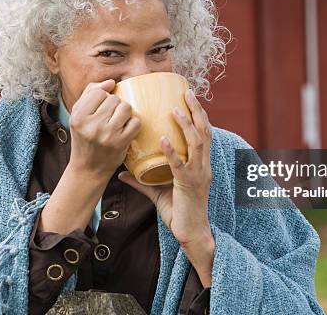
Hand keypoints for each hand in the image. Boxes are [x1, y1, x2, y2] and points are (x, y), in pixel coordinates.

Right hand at [68, 79, 140, 179]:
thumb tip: (111, 82)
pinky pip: (136, 122)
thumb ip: (90, 93)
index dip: (103, 97)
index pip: (99, 92)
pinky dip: (133, 124)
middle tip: (109, 118)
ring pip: (126, 108)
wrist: (88, 168)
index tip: (100, 108)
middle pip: (114, 99)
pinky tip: (125, 130)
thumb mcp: (78, 115)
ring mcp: (107, 135)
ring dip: (125, 113)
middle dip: (114, 105)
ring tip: (118, 121)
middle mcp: (91, 126)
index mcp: (78, 117)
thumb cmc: (84, 137)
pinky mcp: (121, 143)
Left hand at [118, 88, 214, 285]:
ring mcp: (198, 174)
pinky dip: (172, 151)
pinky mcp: (189, 185)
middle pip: (204, 132)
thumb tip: (122, 174)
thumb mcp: (158, 192)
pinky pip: (181, 165)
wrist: (191, 233)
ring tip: (175, 109)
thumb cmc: (178, 211)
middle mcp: (203, 165)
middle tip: (188, 92)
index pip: (203, 134)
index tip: (189, 97)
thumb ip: (142, 181)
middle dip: (197, 111)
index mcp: (200, 164)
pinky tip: (163, 140)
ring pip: (197, 143)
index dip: (199, 115)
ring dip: (186, 125)